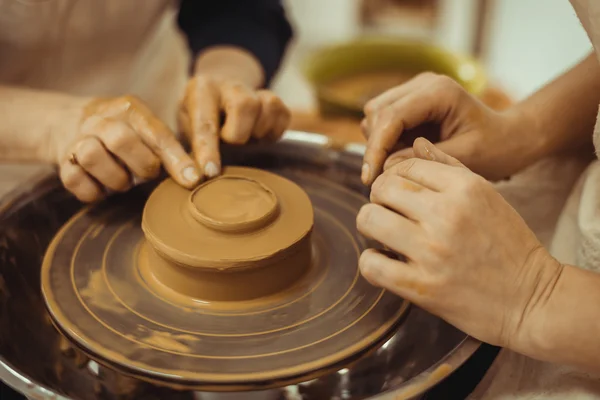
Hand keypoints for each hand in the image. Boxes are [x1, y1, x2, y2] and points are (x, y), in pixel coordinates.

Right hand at [56, 96, 200, 202]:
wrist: (73, 125)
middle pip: (121, 140)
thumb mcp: (149, 132)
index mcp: (130, 110)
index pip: (158, 134)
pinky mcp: (63, 163)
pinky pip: (76, 181)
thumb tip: (196, 176)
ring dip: (116, 178)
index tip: (193, 179)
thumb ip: (170, 149)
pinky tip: (103, 186)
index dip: (177, 159)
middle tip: (147, 174)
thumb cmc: (128, 135)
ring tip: (124, 179)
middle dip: (141, 166)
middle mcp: (101, 119)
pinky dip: (94, 191)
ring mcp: (78, 140)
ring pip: (93, 157)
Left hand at [178, 74, 290, 177]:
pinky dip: (273, 131)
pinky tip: (259, 134)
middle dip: (239, 134)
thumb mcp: (186, 129)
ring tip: (246, 136)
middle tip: (231, 143)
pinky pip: (282, 115)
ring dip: (258, 131)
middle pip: (245, 106)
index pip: (206, 123)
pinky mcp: (274, 100)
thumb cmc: (199, 118)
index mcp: (202, 90)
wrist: (219, 96)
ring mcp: (255, 90)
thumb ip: (190, 148)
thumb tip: (194, 177)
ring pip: (268, 107)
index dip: (208, 150)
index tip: (210, 172)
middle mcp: (230, 85)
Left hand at [356, 138, 561, 347]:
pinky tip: (385, 262)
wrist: (532, 300)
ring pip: (368, 219)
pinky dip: (371, 261)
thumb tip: (416, 143)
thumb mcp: (487, 196)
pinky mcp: (420, 287)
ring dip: (371, 225)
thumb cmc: (508, 244)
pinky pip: (370, 264)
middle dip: (379, 198)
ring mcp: (431, 252)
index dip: (394, 176)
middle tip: (389, 211)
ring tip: (384, 234)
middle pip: (381, 188)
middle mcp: (446, 215)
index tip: (398, 192)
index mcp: (464, 188)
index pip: (405, 165)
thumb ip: (450, 166)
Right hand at [360, 73, 538, 184]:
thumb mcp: (466, 159)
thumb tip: (386, 165)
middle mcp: (423, 84)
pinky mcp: (410, 101)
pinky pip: (382, 121)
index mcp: (440, 92)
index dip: (376, 148)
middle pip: (377, 112)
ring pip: (374, 115)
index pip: (391, 116)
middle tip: (386, 177)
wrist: (509, 138)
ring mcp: (415, 90)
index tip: (370, 178)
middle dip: (376, 146)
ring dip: (380, 143)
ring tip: (403, 164)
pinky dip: (386, 141)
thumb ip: (426, 160)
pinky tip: (405, 156)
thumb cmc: (495, 149)